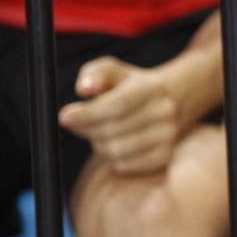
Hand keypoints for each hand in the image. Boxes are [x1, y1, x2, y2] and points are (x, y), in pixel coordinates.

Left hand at [57, 58, 185, 175]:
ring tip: (96, 132)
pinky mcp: (165, 156)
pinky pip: (126, 166)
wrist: (172, 100)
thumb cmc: (131, 85)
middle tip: (75, 123)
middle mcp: (164, 113)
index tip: (64, 116)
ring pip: (117, 151)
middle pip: (113, 131)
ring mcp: (168, 137)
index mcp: (151, 88)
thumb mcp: (113, 70)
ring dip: (97, 144)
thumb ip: (93, 74)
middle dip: (86, 129)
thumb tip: (83, 90)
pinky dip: (111, 158)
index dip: (88, 113)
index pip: (117, 105)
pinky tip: (112, 144)